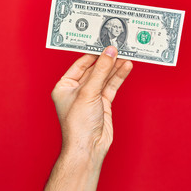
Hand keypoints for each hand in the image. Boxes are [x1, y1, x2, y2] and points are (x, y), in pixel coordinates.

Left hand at [51, 46, 132, 160]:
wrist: (88, 147)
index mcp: (64, 86)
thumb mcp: (88, 92)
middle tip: (118, 45)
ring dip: (114, 66)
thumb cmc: (78, 124)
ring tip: (126, 53)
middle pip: (93, 69)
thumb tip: (109, 52)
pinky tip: (126, 66)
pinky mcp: (102, 103)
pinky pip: (111, 86)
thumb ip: (101, 70)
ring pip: (104, 77)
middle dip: (106, 59)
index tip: (103, 42)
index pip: (79, 64)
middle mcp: (76, 90)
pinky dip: (118, 76)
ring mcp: (90, 97)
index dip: (92, 53)